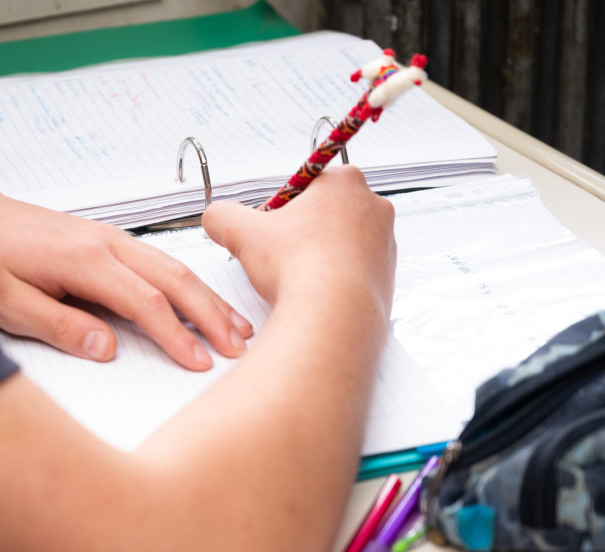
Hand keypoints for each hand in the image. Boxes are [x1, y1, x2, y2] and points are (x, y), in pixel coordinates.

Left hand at [0, 178, 252, 371]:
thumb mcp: (8, 306)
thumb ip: (60, 327)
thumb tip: (108, 349)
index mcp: (84, 261)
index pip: (145, 303)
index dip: (177, 336)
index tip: (200, 364)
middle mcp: (106, 244)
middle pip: (175, 279)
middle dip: (211, 316)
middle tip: (239, 349)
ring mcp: (111, 239)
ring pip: (174, 267)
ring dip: (209, 298)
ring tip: (238, 328)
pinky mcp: (108, 241)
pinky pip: (160, 261)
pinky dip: (189, 283)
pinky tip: (202, 300)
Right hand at [201, 165, 395, 316]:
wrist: (332, 316)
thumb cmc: (298, 267)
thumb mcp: (243, 232)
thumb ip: (222, 216)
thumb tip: (216, 217)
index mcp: (344, 182)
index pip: (303, 186)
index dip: (279, 210)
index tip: (268, 231)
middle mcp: (373, 206)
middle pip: (324, 213)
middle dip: (300, 232)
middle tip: (279, 255)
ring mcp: (385, 242)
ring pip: (339, 243)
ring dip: (316, 256)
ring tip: (296, 277)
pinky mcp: (388, 274)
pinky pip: (352, 271)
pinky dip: (333, 279)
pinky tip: (315, 293)